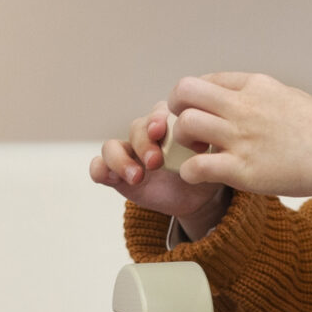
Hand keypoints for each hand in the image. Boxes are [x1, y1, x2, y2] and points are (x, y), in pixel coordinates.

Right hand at [92, 101, 230, 238]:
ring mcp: (130, 155)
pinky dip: (100, 169)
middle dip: (143, 143)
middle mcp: (146, 136)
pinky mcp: (118, 175)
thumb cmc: (205, 169)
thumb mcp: (212, 156)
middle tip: (155, 161)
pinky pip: (100, 167)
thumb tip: (204, 143)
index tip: (161, 130)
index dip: (155, 119)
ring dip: (121, 160)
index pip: (154, 114)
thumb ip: (206, 146)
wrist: (198, 197)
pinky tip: (110, 178)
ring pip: (112, 146)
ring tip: (136, 177)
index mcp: (168, 124)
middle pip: (135, 129)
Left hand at [167, 73, 311, 200]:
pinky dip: (190, 171)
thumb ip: (260, 95)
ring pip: (185, 124)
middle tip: (188, 130)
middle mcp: (243, 107)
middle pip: (184, 92)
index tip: (201, 113)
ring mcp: (241, 137)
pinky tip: (201, 175)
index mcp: (254, 86)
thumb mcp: (288, 96)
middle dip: (176, 109)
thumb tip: (243, 95)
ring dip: (182, 140)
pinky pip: (196, 166)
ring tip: (197, 152)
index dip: (195, 97)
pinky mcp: (243, 169)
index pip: (206, 79)